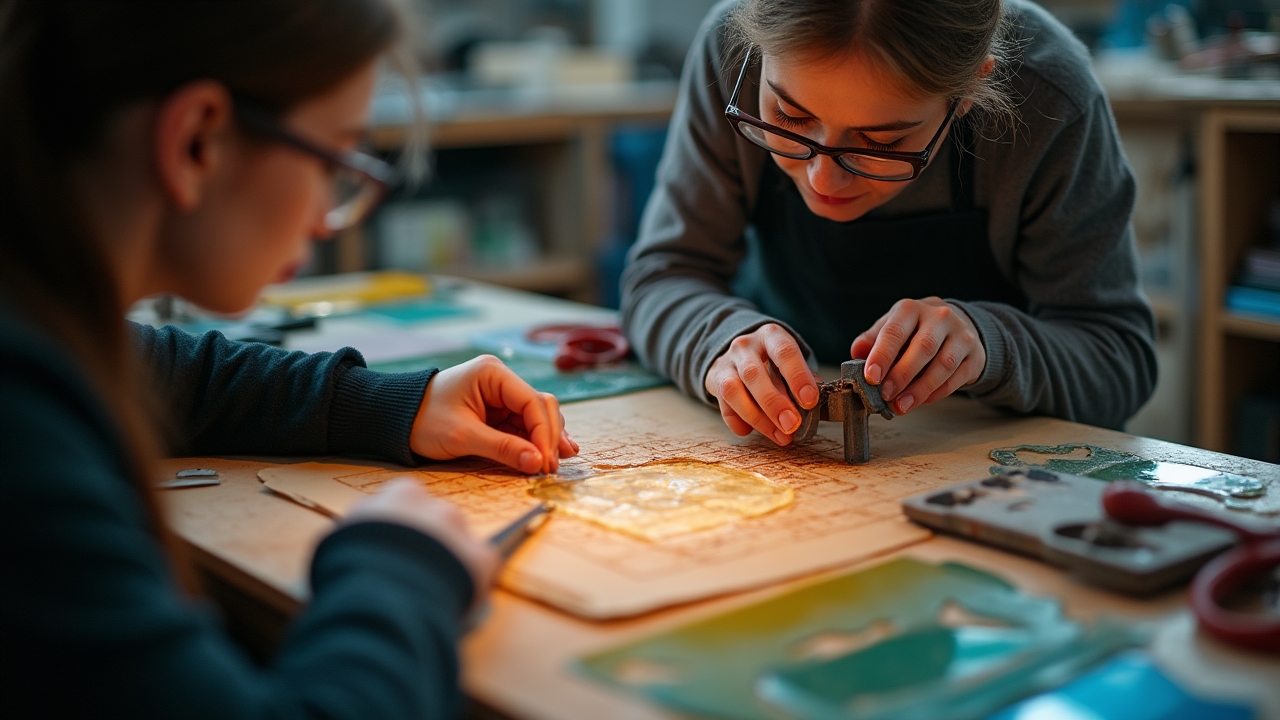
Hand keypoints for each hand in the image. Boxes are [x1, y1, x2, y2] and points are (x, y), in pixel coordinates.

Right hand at [346, 479, 498, 599]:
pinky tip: (450, 597)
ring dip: (450, 559)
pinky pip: (479, 568)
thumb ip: (359, 528)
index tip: (394, 539)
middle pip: (436, 520)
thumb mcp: (339, 538)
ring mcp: (462, 531)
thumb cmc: (350, 567)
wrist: (382, 596)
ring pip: (460, 542)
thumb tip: (359, 537)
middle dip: (428, 540)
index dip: (400, 521)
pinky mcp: (483, 559)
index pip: (406, 498)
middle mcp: (436, 506)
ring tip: (430, 587)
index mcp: (401, 495)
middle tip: (413, 567)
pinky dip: (469, 581)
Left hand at [410, 355, 578, 473]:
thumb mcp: (462, 436)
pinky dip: (535, 441)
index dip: (544, 432)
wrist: (397, 420)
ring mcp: (501, 396)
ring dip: (546, 440)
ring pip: (536, 416)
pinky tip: (547, 456)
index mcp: (493, 374)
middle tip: (551, 467)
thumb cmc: (423, 420)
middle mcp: (502, 380)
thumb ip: (502, 448)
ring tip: (554, 464)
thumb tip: (537, 463)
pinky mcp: (498, 412)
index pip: (531, 401)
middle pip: (540, 406)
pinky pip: (523, 425)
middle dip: (548, 437)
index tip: (546, 460)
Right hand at [704, 323, 818, 444]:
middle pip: (755, 374)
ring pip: (734, 391)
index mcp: (771, 336)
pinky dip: (738, 422)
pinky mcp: (715, 381)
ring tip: (779, 436)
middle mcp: (746, 346)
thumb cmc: (772, 360)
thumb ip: (802, 378)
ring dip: (758, 418)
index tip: (809, 401)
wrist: (739, 353)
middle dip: (774, 404)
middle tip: (791, 425)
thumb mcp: (790, 360)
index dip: (797, 376)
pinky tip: (750, 431)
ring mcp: (727, 363)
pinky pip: (724, 407)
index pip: (784, 352)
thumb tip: (813, 404)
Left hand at [851, 297, 984, 413]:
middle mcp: (939, 318)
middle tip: (885, 396)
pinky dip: (937, 392)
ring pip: (943, 365)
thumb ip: (873, 340)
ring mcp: (961, 335)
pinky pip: (957, 377)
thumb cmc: (916, 330)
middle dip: (901, 375)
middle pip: (922, 347)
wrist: (957, 326)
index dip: (882, 355)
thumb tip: (856, 354)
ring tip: (901, 406)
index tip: (870, 377)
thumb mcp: (892, 327)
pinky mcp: (975, 355)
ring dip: (920, 389)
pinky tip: (921, 401)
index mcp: (911, 309)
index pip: (895, 331)